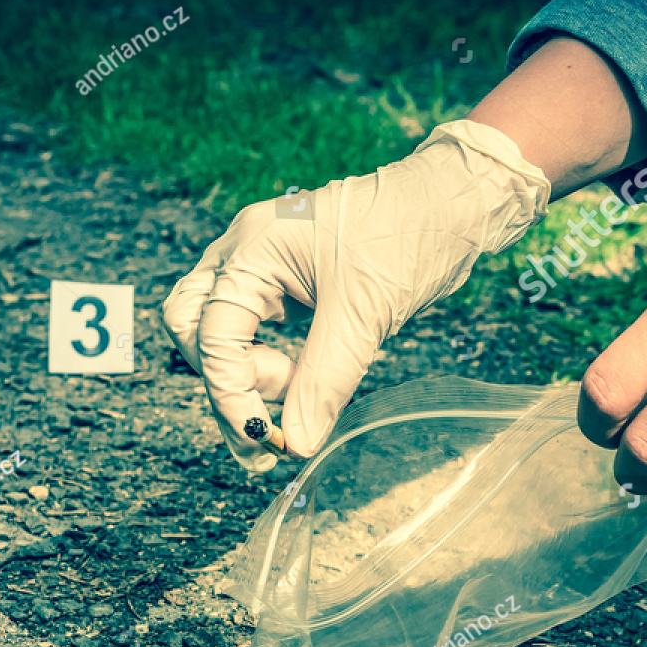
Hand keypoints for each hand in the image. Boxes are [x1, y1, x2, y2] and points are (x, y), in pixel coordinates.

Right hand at [161, 120, 549, 470]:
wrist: (452, 203)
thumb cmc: (410, 232)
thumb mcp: (365, 312)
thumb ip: (324, 381)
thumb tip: (296, 442)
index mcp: (254, 248)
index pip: (212, 334)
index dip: (231, 393)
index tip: (262, 437)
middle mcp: (246, 252)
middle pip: (194, 328)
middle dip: (223, 382)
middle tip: (266, 428)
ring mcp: (263, 265)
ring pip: (218, 330)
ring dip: (243, 375)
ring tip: (293, 400)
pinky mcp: (286, 283)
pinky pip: (253, 329)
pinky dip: (265, 363)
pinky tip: (299, 383)